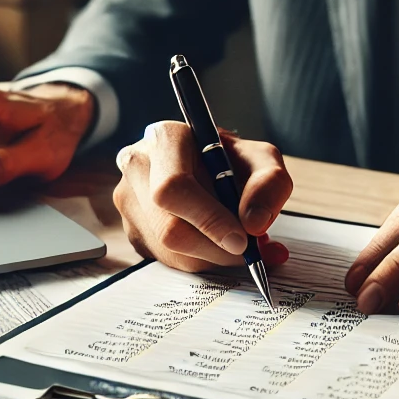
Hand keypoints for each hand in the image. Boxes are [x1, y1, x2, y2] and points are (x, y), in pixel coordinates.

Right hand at [113, 121, 291, 272]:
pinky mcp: (133, 230)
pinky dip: (200, 260)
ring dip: (211, 257)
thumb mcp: (263, 160)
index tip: (241, 239)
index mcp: (165, 138)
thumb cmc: (233, 160)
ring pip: (168, 250)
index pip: (173, 188)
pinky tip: (217, 244)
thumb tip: (254, 223)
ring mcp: (130, 201)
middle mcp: (137, 167)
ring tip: (238, 242)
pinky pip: (165, 260)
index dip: (208, 220)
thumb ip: (269, 184)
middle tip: (247, 250)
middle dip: (215, 248)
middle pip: (168, 227)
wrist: (212, 167)